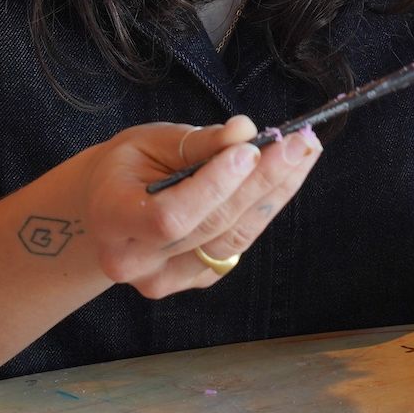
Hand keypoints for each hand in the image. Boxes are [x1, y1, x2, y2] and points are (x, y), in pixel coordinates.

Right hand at [80, 115, 319, 296]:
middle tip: (300, 143)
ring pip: (234, 240)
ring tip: (305, 153)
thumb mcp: (150, 142)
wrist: (108, 209)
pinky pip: (238, 245)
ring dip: (276, 194)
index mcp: (112, 220)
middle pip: (212, 227)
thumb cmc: (127, 168)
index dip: (215, 186)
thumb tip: (244, 131)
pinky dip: (265, 209)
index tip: (251, 149)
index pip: (171, 216)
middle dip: (262, 181)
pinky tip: (286, 177)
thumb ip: (197, 142)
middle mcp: (135, 261)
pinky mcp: (195, 280)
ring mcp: (165, 278)